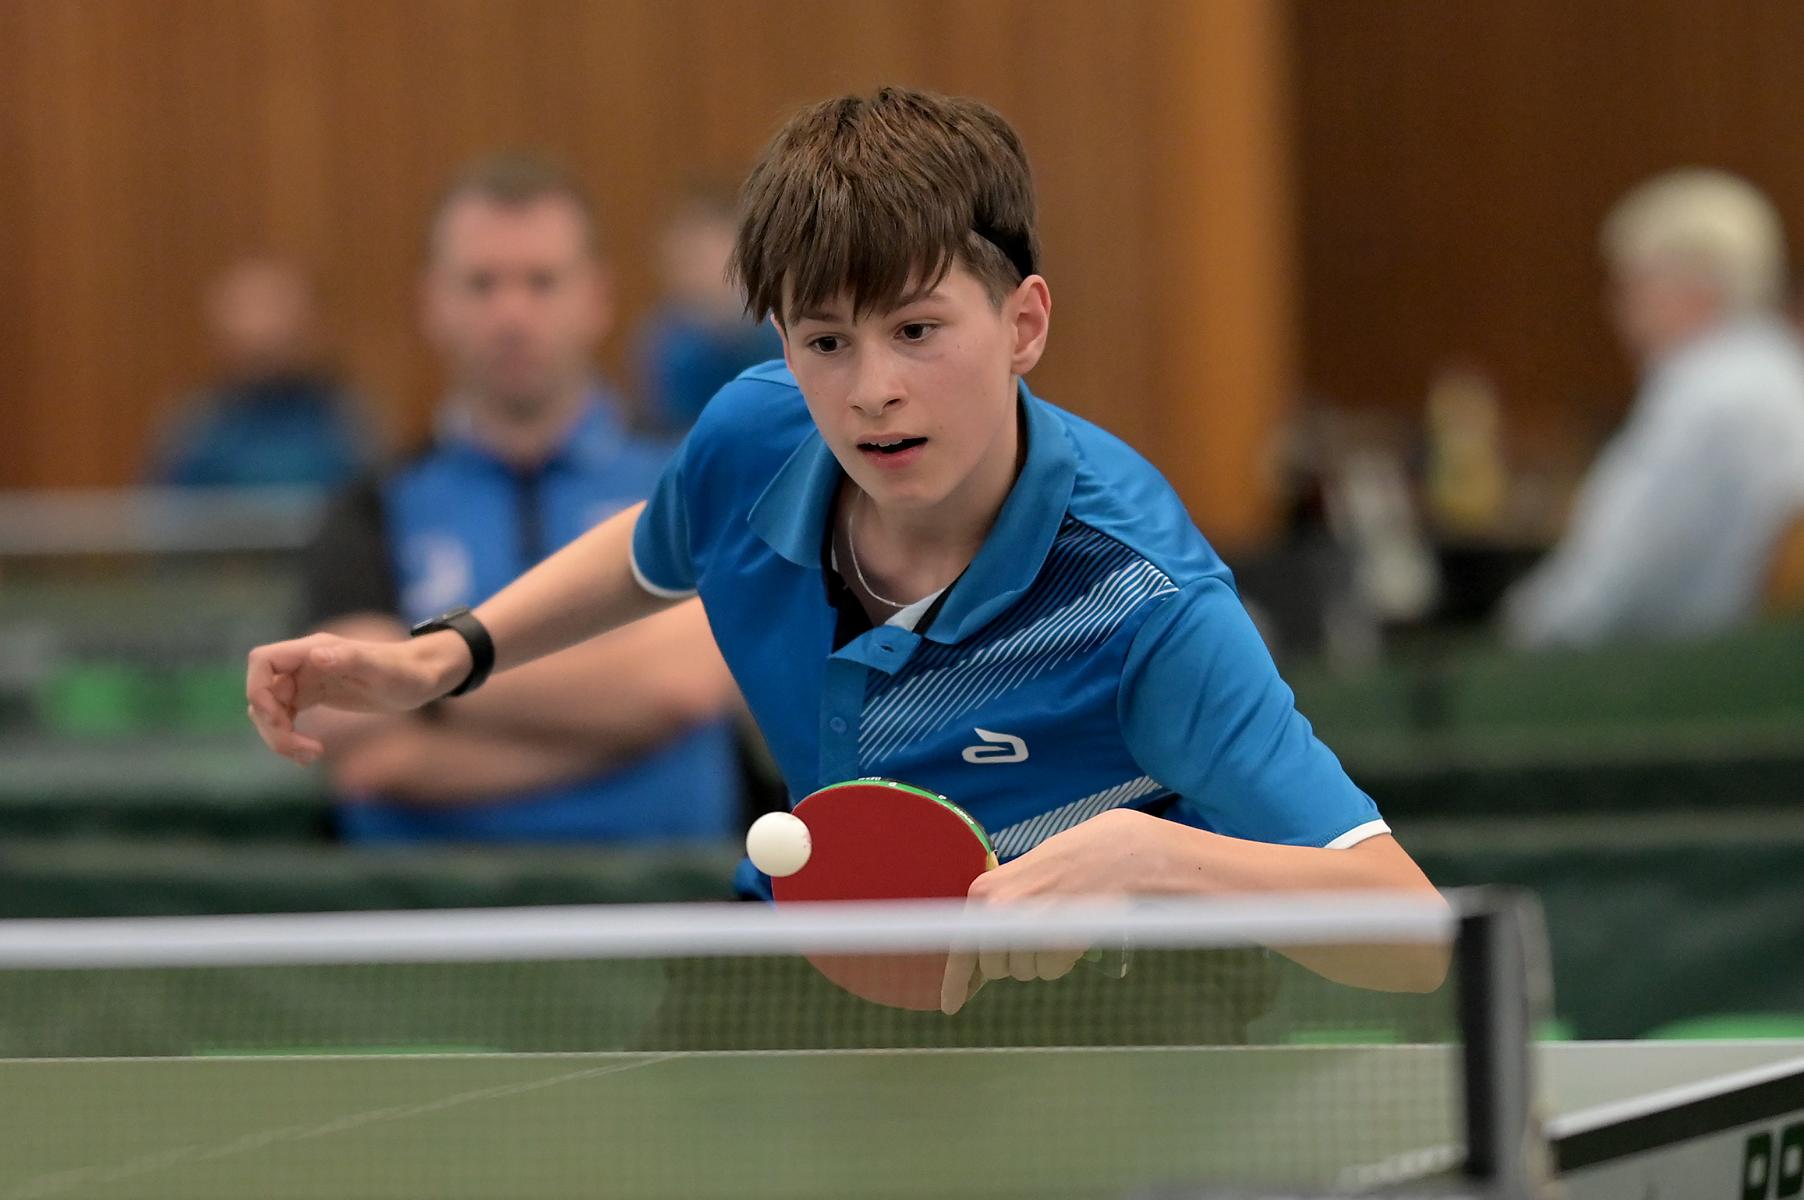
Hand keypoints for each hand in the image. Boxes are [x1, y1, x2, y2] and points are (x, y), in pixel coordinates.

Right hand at [245, 631, 466, 764]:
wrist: (425, 677)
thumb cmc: (408, 672)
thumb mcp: (384, 671)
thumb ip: (351, 659)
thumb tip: (317, 656)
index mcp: (314, 650)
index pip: (262, 662)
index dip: (257, 691)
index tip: (279, 721)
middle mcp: (306, 662)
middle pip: (263, 693)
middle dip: (272, 725)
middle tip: (303, 751)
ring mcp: (309, 678)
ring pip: (272, 708)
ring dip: (280, 736)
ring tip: (311, 756)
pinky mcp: (315, 694)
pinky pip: (286, 716)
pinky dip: (290, 736)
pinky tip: (311, 754)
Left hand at [940, 807, 1164, 1013]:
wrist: (1112, 853)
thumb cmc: (1066, 866)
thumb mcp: (1017, 881)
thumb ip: (995, 916)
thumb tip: (978, 966)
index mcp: (984, 891)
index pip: (961, 948)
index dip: (955, 982)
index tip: (950, 1007)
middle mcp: (998, 909)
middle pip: (994, 968)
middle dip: (1014, 962)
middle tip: (1037, 935)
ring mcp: (1028, 925)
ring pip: (1024, 972)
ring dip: (1041, 959)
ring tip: (1059, 924)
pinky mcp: (1057, 939)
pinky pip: (1051, 971)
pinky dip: (1062, 960)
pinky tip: (1072, 932)